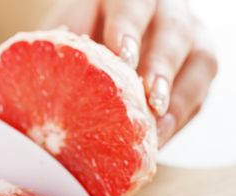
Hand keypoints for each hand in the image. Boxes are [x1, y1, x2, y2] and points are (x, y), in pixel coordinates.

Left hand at [45, 0, 217, 146]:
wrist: (101, 47)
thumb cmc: (77, 42)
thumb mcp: (65, 38)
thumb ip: (59, 48)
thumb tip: (40, 73)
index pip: (133, 4)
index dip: (129, 29)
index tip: (123, 58)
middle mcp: (164, 13)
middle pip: (174, 32)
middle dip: (162, 66)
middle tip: (149, 99)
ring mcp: (187, 40)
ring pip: (200, 61)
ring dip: (178, 97)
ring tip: (156, 125)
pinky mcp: (196, 70)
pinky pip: (199, 94)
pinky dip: (179, 118)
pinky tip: (158, 138)